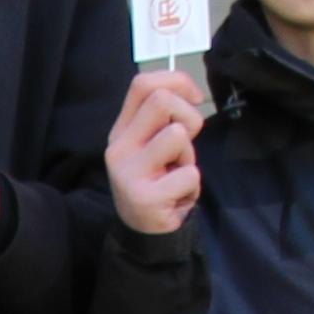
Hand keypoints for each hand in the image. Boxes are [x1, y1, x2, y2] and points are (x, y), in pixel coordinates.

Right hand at [105, 67, 207, 236]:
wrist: (144, 231)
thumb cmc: (156, 181)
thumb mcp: (152, 144)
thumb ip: (164, 117)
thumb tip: (191, 92)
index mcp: (121, 130)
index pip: (142, 84)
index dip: (176, 81)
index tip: (194, 98)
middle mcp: (119, 147)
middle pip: (162, 100)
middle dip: (189, 117)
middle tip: (187, 143)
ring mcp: (129, 172)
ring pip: (178, 135)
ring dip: (189, 156)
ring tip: (177, 173)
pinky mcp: (144, 197)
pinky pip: (189, 174)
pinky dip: (192, 186)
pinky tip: (177, 196)